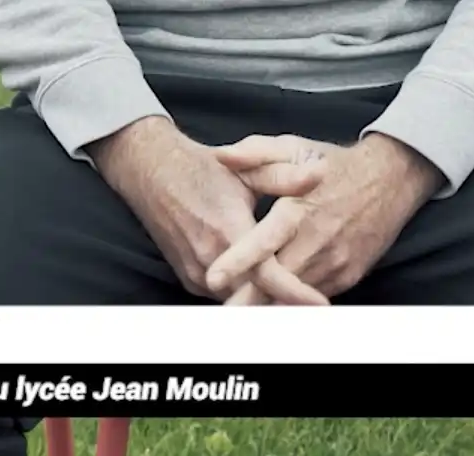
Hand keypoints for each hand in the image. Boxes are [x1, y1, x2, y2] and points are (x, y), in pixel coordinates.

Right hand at [87, 117, 329, 304]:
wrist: (152, 172)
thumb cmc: (202, 169)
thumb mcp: (245, 167)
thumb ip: (283, 176)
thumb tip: (319, 175)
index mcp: (229, 230)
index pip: (267, 275)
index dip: (295, 292)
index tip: (321, 303)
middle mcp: (210, 258)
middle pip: (255, 297)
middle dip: (284, 304)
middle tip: (316, 306)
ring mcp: (197, 273)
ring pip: (238, 299)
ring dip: (264, 300)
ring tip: (298, 299)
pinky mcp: (190, 279)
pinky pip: (223, 295)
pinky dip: (244, 294)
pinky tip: (266, 290)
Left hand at [204, 132, 443, 301]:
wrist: (391, 180)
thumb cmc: (334, 165)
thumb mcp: (295, 149)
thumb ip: (255, 153)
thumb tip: (222, 157)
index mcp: (298, 210)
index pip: (264, 242)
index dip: (238, 261)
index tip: (213, 276)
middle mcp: (316, 242)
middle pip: (275, 282)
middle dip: (246, 299)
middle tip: (220, 311)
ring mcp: (333, 263)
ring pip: (293, 297)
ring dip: (266, 306)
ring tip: (237, 313)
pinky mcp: (345, 277)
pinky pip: (311, 296)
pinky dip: (290, 303)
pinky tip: (269, 307)